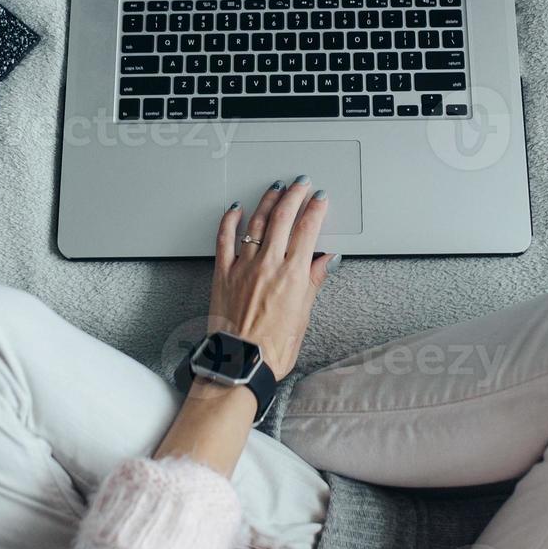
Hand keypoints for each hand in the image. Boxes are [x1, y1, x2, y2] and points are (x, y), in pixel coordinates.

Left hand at [209, 179, 336, 379]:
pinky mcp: (223, 273)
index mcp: (293, 275)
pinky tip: (236, 209)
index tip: (320, 198)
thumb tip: (324, 260)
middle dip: (294, 195)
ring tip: (276, 189)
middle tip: (301, 184)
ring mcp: (243, 266)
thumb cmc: (272, 349)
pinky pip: (224, 239)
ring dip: (268, 201)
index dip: (316, 209)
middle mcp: (268, 265)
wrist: (240, 364)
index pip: (308, 229)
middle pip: (284, 217)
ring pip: (257, 222)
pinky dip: (230, 220)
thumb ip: (312, 282)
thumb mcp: (303, 316)